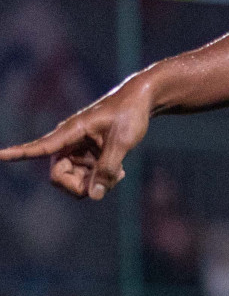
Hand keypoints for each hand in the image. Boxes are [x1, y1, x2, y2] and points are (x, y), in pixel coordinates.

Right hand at [0, 77, 153, 199]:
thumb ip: (108, 169)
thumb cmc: (130, 114)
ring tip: (118, 172)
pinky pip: (86, 177)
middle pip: (58, 176)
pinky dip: (100, 178)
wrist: (141, 100)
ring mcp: (77, 150)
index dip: (19, 153)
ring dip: (94, 182)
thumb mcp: (123, 141)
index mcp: (71, 131)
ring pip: (74, 180)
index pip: (41, 147)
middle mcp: (69, 142)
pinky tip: (118, 171)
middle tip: (105, 185)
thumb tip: (94, 196)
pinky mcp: (87, 155)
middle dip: (79, 186)